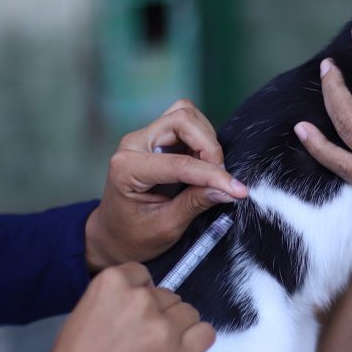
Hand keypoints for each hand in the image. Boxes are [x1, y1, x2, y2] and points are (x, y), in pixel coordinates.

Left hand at [85, 99, 248, 271]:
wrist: (114, 236)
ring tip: (210, 172)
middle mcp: (134, 144)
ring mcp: (144, 137)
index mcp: (127, 168)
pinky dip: (202, 140)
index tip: (237, 190)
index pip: (179, 162)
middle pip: (182, 120)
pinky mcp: (156, 137)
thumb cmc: (134, 236)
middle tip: (220, 177)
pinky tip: (203, 165)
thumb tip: (228, 190)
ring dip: (206, 141)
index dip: (213, 175)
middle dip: (209, 147)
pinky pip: (186, 124)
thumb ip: (195, 204)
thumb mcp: (166, 228)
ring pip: (185, 115)